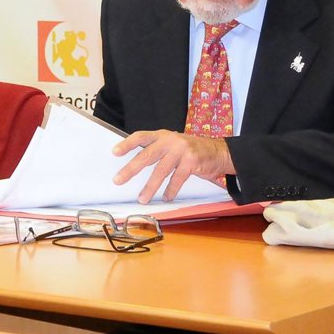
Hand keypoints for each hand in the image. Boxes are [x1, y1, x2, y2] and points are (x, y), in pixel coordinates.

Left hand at [112, 130, 235, 203]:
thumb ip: (156, 149)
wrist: (219, 151)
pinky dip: (171, 191)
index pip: (141, 137)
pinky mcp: (192, 162)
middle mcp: (170, 141)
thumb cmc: (190, 150)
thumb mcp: (172, 144)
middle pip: (147, 155)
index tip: (115, 152)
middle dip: (131, 169)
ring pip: (161, 171)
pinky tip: (166, 198)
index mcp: (162, 135)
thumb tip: (133, 163)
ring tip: (142, 198)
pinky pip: (177, 179)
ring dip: (150, 187)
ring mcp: (182, 151)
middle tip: (118, 180)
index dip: (127, 144)